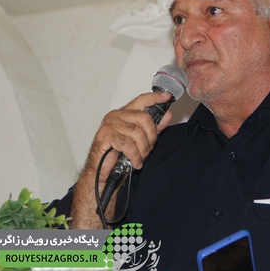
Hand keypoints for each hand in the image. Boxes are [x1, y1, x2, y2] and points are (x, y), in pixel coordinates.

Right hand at [69, 91, 172, 228]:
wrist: (102, 173)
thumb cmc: (119, 156)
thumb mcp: (140, 140)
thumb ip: (153, 127)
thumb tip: (167, 115)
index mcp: (124, 114)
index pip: (141, 100)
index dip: (155, 98)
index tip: (167, 97)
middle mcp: (116, 116)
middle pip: (144, 118)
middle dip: (151, 136)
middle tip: (148, 149)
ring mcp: (109, 125)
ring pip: (137, 133)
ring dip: (143, 150)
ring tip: (140, 158)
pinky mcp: (105, 136)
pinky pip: (128, 145)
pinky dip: (135, 156)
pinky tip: (135, 163)